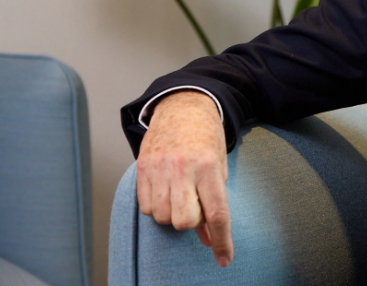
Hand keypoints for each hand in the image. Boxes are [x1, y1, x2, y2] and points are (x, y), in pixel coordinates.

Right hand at [136, 91, 232, 266]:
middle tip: (196, 204)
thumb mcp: (220, 167)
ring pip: (162, 217)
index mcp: (208, 166)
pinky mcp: (142, 168)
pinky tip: (165, 189)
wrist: (183, 107)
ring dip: (173, 214)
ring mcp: (160, 168)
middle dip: (191, 222)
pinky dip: (156, 206)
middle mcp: (183, 168)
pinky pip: (146, 207)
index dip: (222, 240)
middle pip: (184, 221)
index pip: (216, 213)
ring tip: (180, 193)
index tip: (224, 259)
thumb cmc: (206, 138)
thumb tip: (210, 239)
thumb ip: (215, 202)